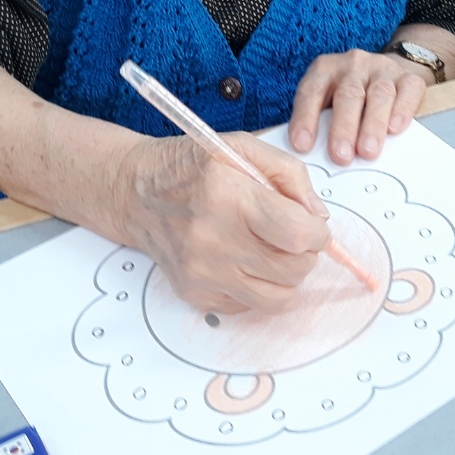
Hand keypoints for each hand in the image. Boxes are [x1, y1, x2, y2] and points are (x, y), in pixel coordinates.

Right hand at [120, 133, 330, 313]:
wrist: (136, 193)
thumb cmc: (190, 166)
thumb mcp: (242, 148)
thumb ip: (289, 175)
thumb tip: (318, 217)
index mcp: (229, 196)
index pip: (297, 234)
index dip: (317, 234)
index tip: (311, 226)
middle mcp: (213, 239)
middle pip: (293, 270)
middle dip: (304, 254)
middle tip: (291, 236)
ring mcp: (202, 273)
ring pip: (277, 298)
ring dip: (286, 277)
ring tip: (271, 252)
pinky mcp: (196, 294)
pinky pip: (249, 306)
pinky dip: (257, 287)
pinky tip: (243, 261)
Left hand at [289, 49, 429, 165]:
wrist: (387, 71)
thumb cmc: (349, 97)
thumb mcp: (328, 101)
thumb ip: (321, 123)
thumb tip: (312, 157)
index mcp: (325, 70)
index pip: (311, 92)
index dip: (305, 118)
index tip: (302, 146)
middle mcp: (352, 65)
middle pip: (348, 95)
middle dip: (343, 128)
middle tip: (341, 156)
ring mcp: (382, 69)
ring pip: (379, 94)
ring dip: (372, 125)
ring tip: (367, 151)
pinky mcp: (408, 77)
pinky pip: (408, 90)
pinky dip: (402, 110)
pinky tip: (395, 129)